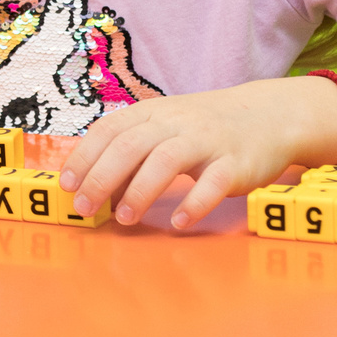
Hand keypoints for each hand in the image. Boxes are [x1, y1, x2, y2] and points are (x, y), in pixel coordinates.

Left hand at [58, 78, 336, 229]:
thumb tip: (99, 192)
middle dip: (102, 177)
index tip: (66, 185)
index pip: (108, 130)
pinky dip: (195, 202)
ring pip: (167, 160)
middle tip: (84, 208)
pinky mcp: (237, 163)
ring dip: (141, 190)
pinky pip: (214, 182)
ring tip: (125, 219)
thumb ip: (132, 155)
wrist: (270, 115)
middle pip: (131, 145)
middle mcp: (176, 123)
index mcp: (152, 113)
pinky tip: (178, 222)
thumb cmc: (204, 129)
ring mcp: (207, 141)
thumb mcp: (165, 130)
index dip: (84, 156)